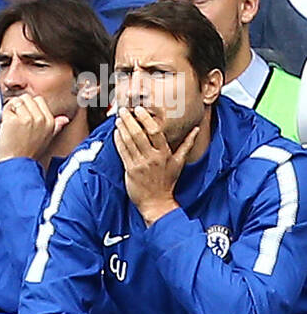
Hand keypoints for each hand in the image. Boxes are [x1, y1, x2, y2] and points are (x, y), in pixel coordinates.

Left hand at [0, 92, 68, 163]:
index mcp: (50, 122)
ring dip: (11, 111)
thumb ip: (56, 126)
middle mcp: (41, 119)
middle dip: (19, 107)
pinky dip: (4, 117)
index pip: (38, 99)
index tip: (25, 118)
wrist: (15, 165)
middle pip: (26, 98)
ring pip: (16, 101)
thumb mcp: (47, 139)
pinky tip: (7, 129)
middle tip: (18, 123)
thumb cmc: (28, 154)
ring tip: (13, 126)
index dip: (29, 107)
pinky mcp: (14, 120)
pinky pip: (6, 109)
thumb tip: (64, 119)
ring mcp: (27, 119)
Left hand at [114, 105, 197, 225]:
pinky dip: (118, 140)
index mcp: (165, 154)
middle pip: (139, 134)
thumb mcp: (179, 163)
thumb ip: (187, 144)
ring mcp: (141, 164)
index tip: (139, 109)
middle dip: (130, 120)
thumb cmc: (168, 182)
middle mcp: (153, 158)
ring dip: (122, 128)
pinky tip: (116, 132)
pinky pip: (122, 152)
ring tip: (119, 119)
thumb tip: (196, 129)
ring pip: (129, 141)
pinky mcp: (130, 170)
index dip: (146, 119)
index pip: (155, 132)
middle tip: (124, 110)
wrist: (157, 203)